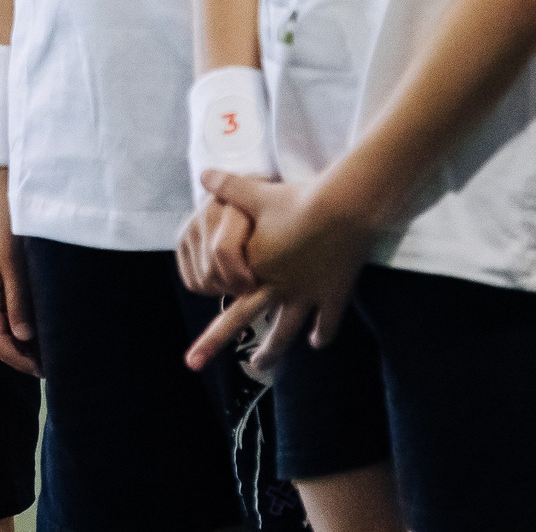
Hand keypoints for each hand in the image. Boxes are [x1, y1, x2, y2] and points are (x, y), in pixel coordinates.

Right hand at [0, 169, 38, 375]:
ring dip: (14, 344)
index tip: (44, 370)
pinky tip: (28, 329)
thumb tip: (24, 337)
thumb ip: (19, 302)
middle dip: (18, 357)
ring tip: (42, 352)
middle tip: (48, 366)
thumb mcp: (16, 264)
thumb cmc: (6, 223)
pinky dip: (11, 328)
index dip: (19, 360)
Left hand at [183, 171, 374, 373]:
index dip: (213, 290)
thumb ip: (228, 186)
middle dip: (214, 342)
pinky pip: (326, 323)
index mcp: (252, 265)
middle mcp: (274, 285)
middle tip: (193, 362)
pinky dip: (322, 335)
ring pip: (284, 331)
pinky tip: (317, 343)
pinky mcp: (332, 296)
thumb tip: (203, 173)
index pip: (223, 286)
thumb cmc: (297, 200)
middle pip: (241, 319)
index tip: (203, 291)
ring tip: (260, 364)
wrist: (342, 209)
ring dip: (271, 350)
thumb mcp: (256, 192)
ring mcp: (304, 295)